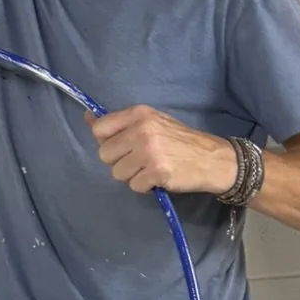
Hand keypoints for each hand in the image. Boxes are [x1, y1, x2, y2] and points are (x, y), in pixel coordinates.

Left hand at [85, 106, 235, 196]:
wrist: (212, 158)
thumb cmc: (180, 140)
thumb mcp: (152, 122)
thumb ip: (122, 123)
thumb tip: (87, 118)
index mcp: (139, 113)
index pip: (100, 128)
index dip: (105, 141)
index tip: (119, 146)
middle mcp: (141, 130)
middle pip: (105, 154)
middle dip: (119, 161)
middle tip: (139, 160)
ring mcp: (148, 151)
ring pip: (117, 172)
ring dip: (132, 175)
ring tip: (150, 169)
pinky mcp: (156, 172)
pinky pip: (134, 186)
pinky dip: (144, 186)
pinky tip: (158, 178)